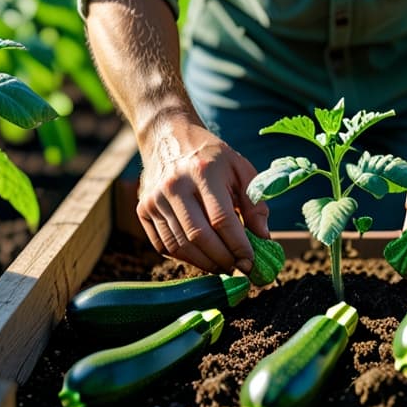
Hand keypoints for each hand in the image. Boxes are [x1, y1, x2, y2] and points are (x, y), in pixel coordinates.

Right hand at [136, 119, 268, 273]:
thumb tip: (264, 238)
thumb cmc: (212, 157)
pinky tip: (202, 257)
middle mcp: (175, 186)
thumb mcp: (240, 169)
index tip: (251, 262)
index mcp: (203, 172)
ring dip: (205, 263)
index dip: (238, 246)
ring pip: (181, 245)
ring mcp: (155, 199)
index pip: (222, 219)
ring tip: (223, 266)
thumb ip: (255, 203)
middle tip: (238, 269)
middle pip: (199, 236)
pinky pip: (164, 245)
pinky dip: (185, 257)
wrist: (168, 137)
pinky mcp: (143, 210)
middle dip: (222, 259)